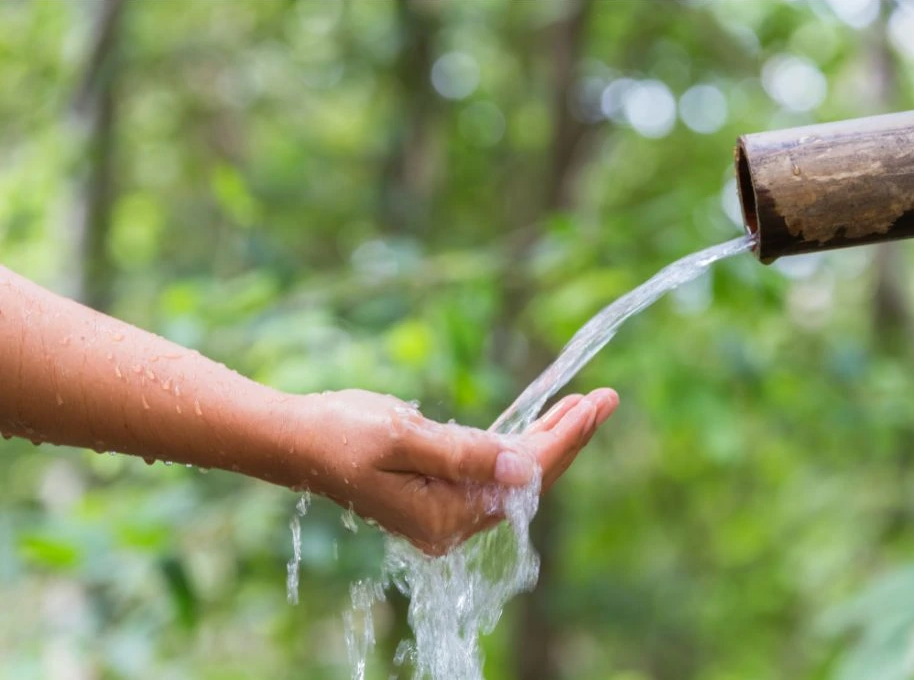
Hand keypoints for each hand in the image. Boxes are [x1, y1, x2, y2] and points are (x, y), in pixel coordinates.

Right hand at [288, 388, 617, 553]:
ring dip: (550, 440)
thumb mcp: (403, 438)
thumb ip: (464, 456)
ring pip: (514, 477)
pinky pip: (494, 473)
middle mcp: (451, 523)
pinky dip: (520, 447)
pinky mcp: (440, 495)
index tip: (595, 405)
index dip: (564, 440)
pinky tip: (543, 427)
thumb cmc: (342, 433)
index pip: (523, 479)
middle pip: (527, 482)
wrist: (299, 440)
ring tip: (585, 406)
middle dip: (567, 438)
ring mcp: (446, 511)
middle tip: (604, 399)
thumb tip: (523, 468)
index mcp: (445, 516)